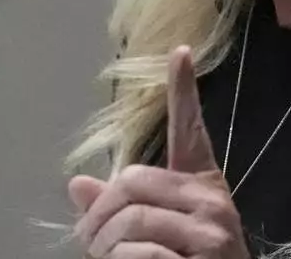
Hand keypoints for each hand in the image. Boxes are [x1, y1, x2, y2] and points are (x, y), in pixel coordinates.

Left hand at [69, 46, 250, 258]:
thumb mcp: (155, 235)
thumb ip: (119, 209)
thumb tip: (77, 186)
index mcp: (200, 185)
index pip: (191, 130)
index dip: (183, 90)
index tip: (179, 51)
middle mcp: (211, 199)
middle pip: (131, 181)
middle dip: (98, 217)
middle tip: (89, 243)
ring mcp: (212, 228)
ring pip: (131, 219)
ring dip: (105, 248)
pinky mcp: (207, 254)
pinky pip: (141, 252)